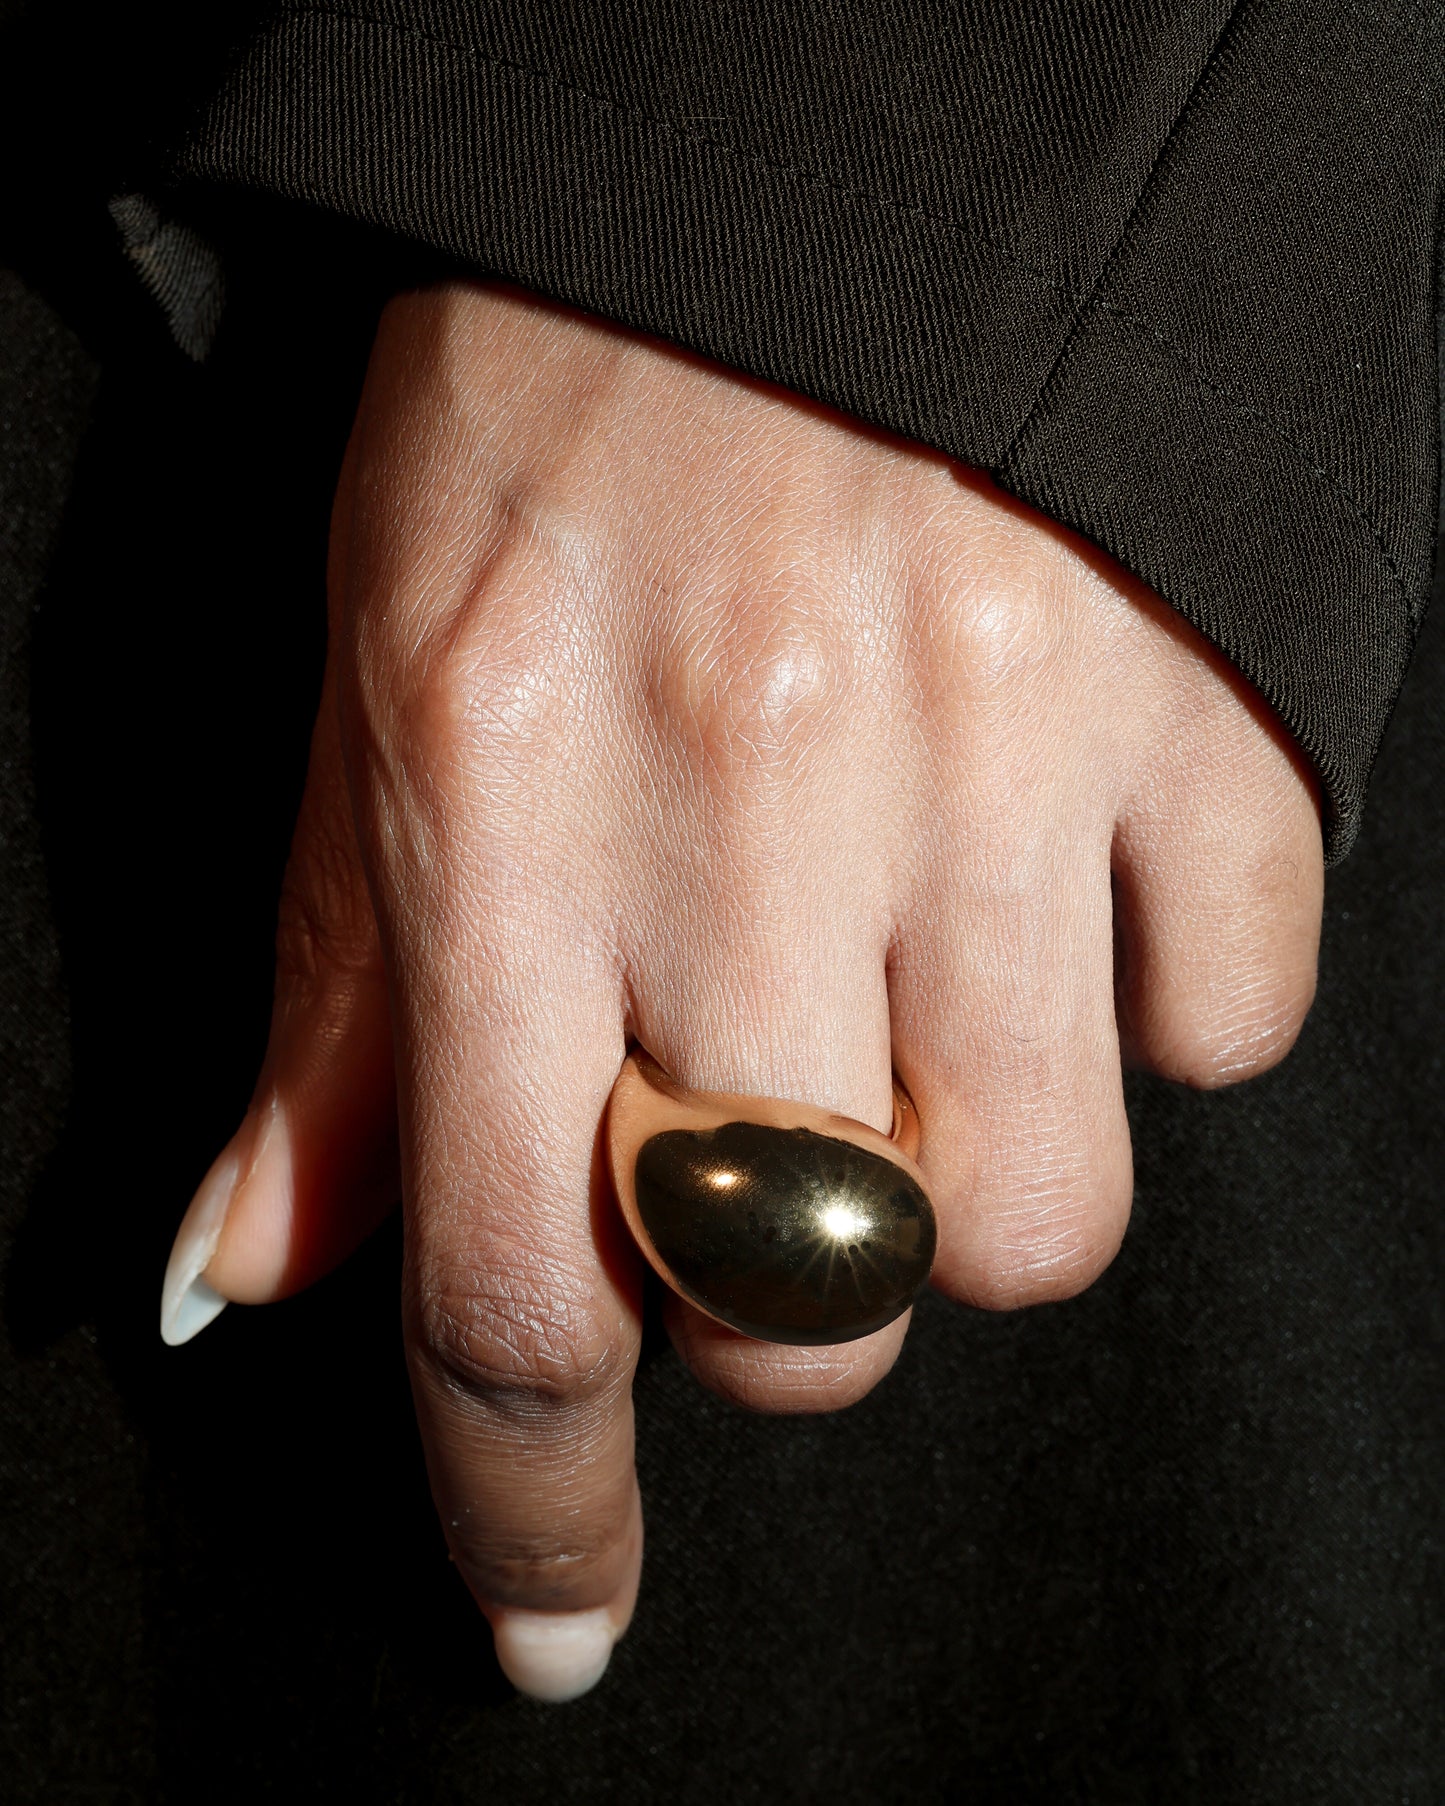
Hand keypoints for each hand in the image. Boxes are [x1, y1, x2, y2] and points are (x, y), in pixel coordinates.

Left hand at [161, 280, 1322, 1698]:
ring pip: (1038, 1216)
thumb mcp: (378, 669)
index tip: (554, 1616)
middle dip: (761, 1291)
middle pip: (796, 1298)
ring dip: (961, 1177)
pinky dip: (1147, 1006)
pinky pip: (1226, 1020)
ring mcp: (1005, 749)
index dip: (528, 1505)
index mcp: (508, 783)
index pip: (510, 1280)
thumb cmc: (569, 393)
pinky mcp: (1199, 704)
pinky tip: (1061, 882)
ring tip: (917, 1003)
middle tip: (753, 1131)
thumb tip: (266, 1270)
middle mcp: (756, 787)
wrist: (810, 138)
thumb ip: (336, 997)